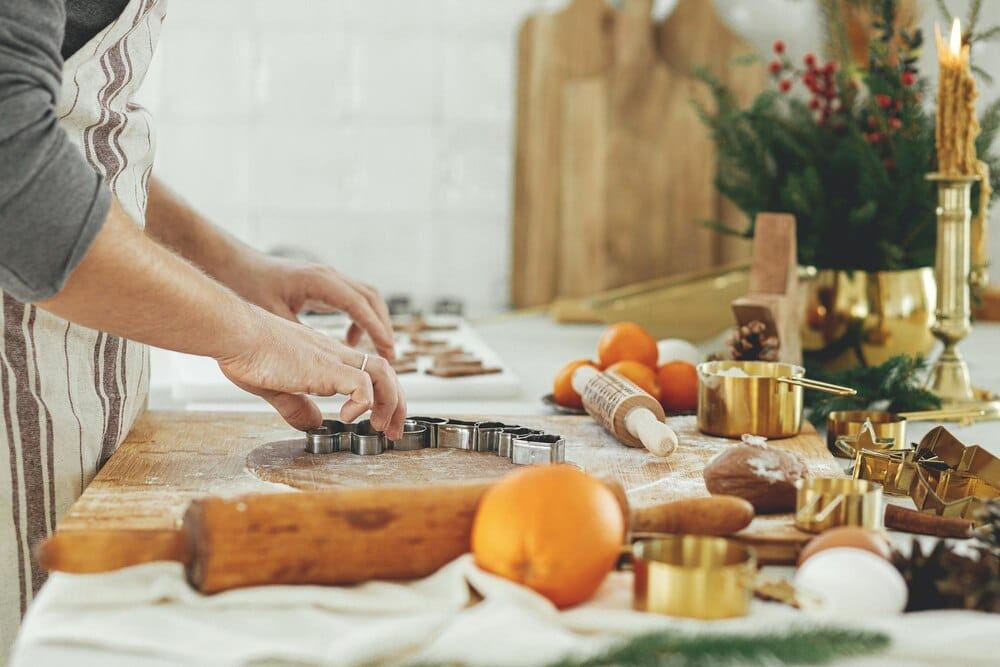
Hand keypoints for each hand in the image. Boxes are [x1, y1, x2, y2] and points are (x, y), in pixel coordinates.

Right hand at [216, 305, 405, 437]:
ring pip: (383, 373)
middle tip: (393, 431)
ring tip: (381, 427)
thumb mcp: (276, 387)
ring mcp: (332, 358)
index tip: (380, 420)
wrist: (233, 332)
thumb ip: (296, 406)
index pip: (369, 371)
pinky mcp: (324, 367)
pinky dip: (364, 402)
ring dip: (390, 403)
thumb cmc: (245, 352)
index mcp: (326, 357)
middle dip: (397, 403)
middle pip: (386, 371)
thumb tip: (312, 424)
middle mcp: (335, 354)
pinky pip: (361, 384)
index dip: (382, 395)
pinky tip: (347, 416)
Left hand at [232, 254, 395, 359]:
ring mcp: (327, 279)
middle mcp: (329, 276)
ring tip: (377, 352)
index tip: (388, 352)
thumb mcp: (271, 317)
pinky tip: (348, 341)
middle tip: (389, 356)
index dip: (376, 330)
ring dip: (374, 323)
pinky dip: (359, 320)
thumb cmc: (247, 286)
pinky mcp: (323, 285)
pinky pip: (352, 300)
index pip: (359, 305)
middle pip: (371, 298)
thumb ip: (297, 339)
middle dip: (383, 327)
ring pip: (365, 298)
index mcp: (319, 282)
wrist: (232, 265)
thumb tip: (319, 364)